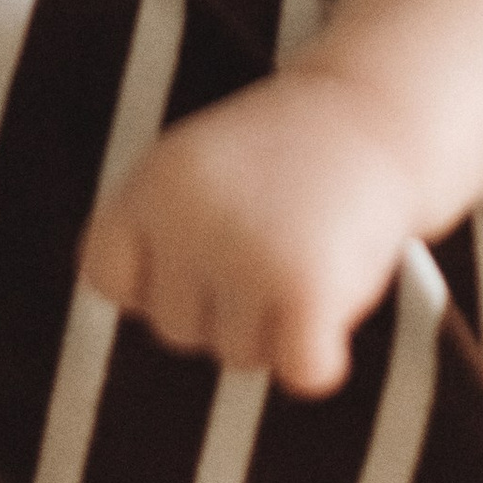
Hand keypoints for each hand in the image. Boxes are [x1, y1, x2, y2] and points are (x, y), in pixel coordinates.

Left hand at [81, 70, 418, 397]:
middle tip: (275, 235)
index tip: (198, 245)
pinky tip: (335, 299)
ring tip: (308, 247)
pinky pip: (300, 372)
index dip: (152, 276)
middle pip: (175, 328)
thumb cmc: (285, 151)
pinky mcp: (306, 290)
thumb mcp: (195, 169)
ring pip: (238, 355)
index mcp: (151, 184)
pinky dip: (321, 355)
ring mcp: (247, 256)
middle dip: (224, 303)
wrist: (378, 110)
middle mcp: (189, 221)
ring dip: (276, 323)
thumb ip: (156, 235)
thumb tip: (151, 321)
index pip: (105, 276)